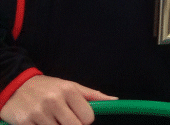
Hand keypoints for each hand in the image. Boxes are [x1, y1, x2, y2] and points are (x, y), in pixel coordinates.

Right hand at [0, 75, 114, 124]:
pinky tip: (41, 123)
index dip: (84, 121)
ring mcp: (38, 112)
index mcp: (69, 90)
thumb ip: (92, 95)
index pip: (88, 118)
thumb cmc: (48, 87)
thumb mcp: (71, 86)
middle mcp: (54, 100)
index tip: (77, 116)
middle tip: (64, 119)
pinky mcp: (24, 122)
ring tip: (52, 120)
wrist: (16, 85)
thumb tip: (114, 101)